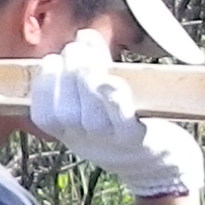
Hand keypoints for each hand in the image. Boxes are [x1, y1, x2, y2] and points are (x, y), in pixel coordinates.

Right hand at [27, 47, 204, 204]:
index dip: (44, 86)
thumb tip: (83, 36)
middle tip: (75, 48)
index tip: (52, 59)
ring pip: (90, 115)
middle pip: (66, 112)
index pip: (44, 115)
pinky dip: (115, 99)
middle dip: (67, 73)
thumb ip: (90, 71)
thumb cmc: (126, 128)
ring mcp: (112, 143)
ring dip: (88, 79)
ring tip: (91, 55)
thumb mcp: (97, 106)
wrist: (160, 168)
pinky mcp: (139, 140)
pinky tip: (113, 80)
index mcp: (70, 134)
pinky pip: (122, 121)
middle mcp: (87, 142)